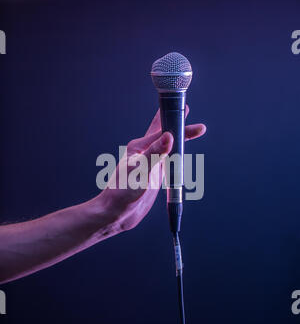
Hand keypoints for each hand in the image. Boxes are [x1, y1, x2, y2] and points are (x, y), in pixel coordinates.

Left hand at [98, 106, 205, 231]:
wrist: (115, 214)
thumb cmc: (121, 192)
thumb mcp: (140, 171)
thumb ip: (155, 153)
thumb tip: (170, 136)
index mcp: (139, 146)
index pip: (162, 129)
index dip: (177, 120)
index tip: (187, 109)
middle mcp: (145, 152)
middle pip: (164, 133)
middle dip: (176, 122)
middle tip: (186, 109)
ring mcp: (150, 164)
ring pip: (168, 147)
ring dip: (179, 139)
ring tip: (188, 130)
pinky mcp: (154, 176)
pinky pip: (169, 161)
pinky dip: (177, 156)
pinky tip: (180, 155)